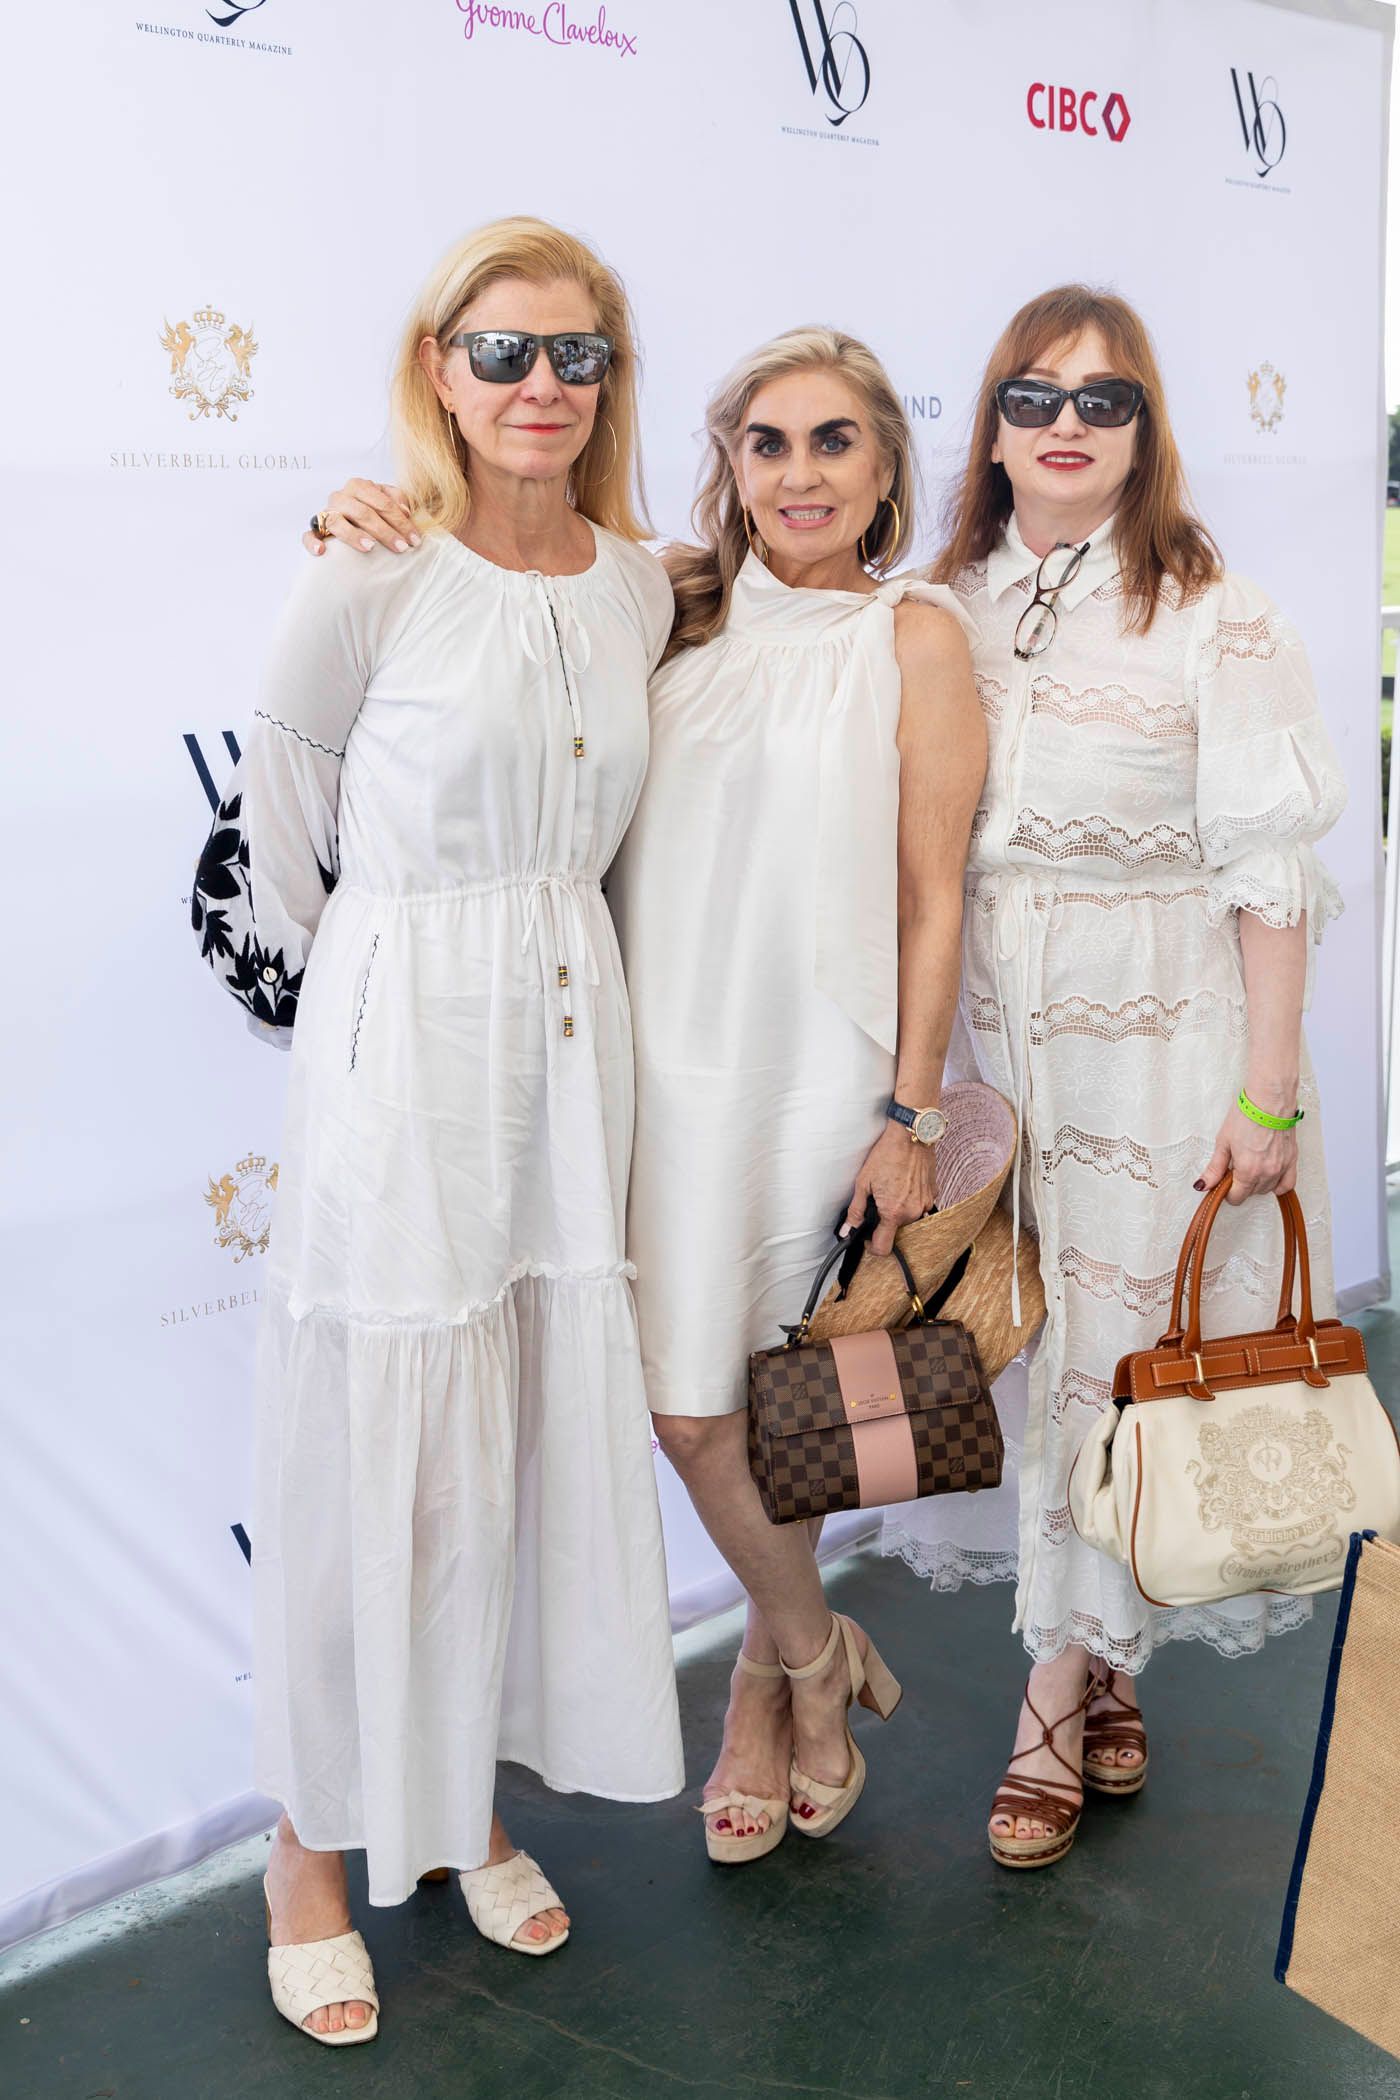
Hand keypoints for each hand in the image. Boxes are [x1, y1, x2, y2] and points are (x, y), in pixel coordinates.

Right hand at [302, 480, 419, 556]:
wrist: (352, 521)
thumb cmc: (374, 512)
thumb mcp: (388, 502)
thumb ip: (397, 501)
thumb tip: (405, 512)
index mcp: (359, 486)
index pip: (381, 502)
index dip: (400, 521)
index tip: (415, 540)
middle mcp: (341, 497)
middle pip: (363, 512)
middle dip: (385, 531)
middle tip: (402, 548)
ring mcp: (326, 513)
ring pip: (337, 522)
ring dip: (354, 535)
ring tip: (371, 548)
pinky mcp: (314, 529)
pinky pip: (308, 534)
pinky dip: (312, 541)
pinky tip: (322, 551)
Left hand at [842, 1123, 938, 1256]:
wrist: (911, 1134)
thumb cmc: (886, 1155)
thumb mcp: (863, 1183)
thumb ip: (856, 1211)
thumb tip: (847, 1231)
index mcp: (893, 1213)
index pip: (883, 1247)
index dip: (872, 1246)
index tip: (867, 1237)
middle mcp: (913, 1212)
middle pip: (897, 1232)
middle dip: (885, 1222)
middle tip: (878, 1202)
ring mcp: (926, 1203)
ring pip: (909, 1219)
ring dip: (899, 1212)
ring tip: (891, 1190)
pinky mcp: (933, 1194)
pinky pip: (920, 1206)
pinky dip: (911, 1201)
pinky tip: (904, 1184)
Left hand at [1197, 1100, 1297, 1205]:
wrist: (1269, 1100)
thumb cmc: (1246, 1115)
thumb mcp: (1223, 1142)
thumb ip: (1215, 1168)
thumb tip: (1203, 1184)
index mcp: (1248, 1171)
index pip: (1236, 1197)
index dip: (1226, 1191)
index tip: (1224, 1180)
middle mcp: (1267, 1173)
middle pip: (1251, 1194)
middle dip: (1240, 1186)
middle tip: (1235, 1168)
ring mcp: (1281, 1168)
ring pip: (1267, 1189)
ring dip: (1257, 1184)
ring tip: (1250, 1166)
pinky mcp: (1292, 1160)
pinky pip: (1287, 1184)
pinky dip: (1277, 1185)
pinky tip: (1268, 1177)